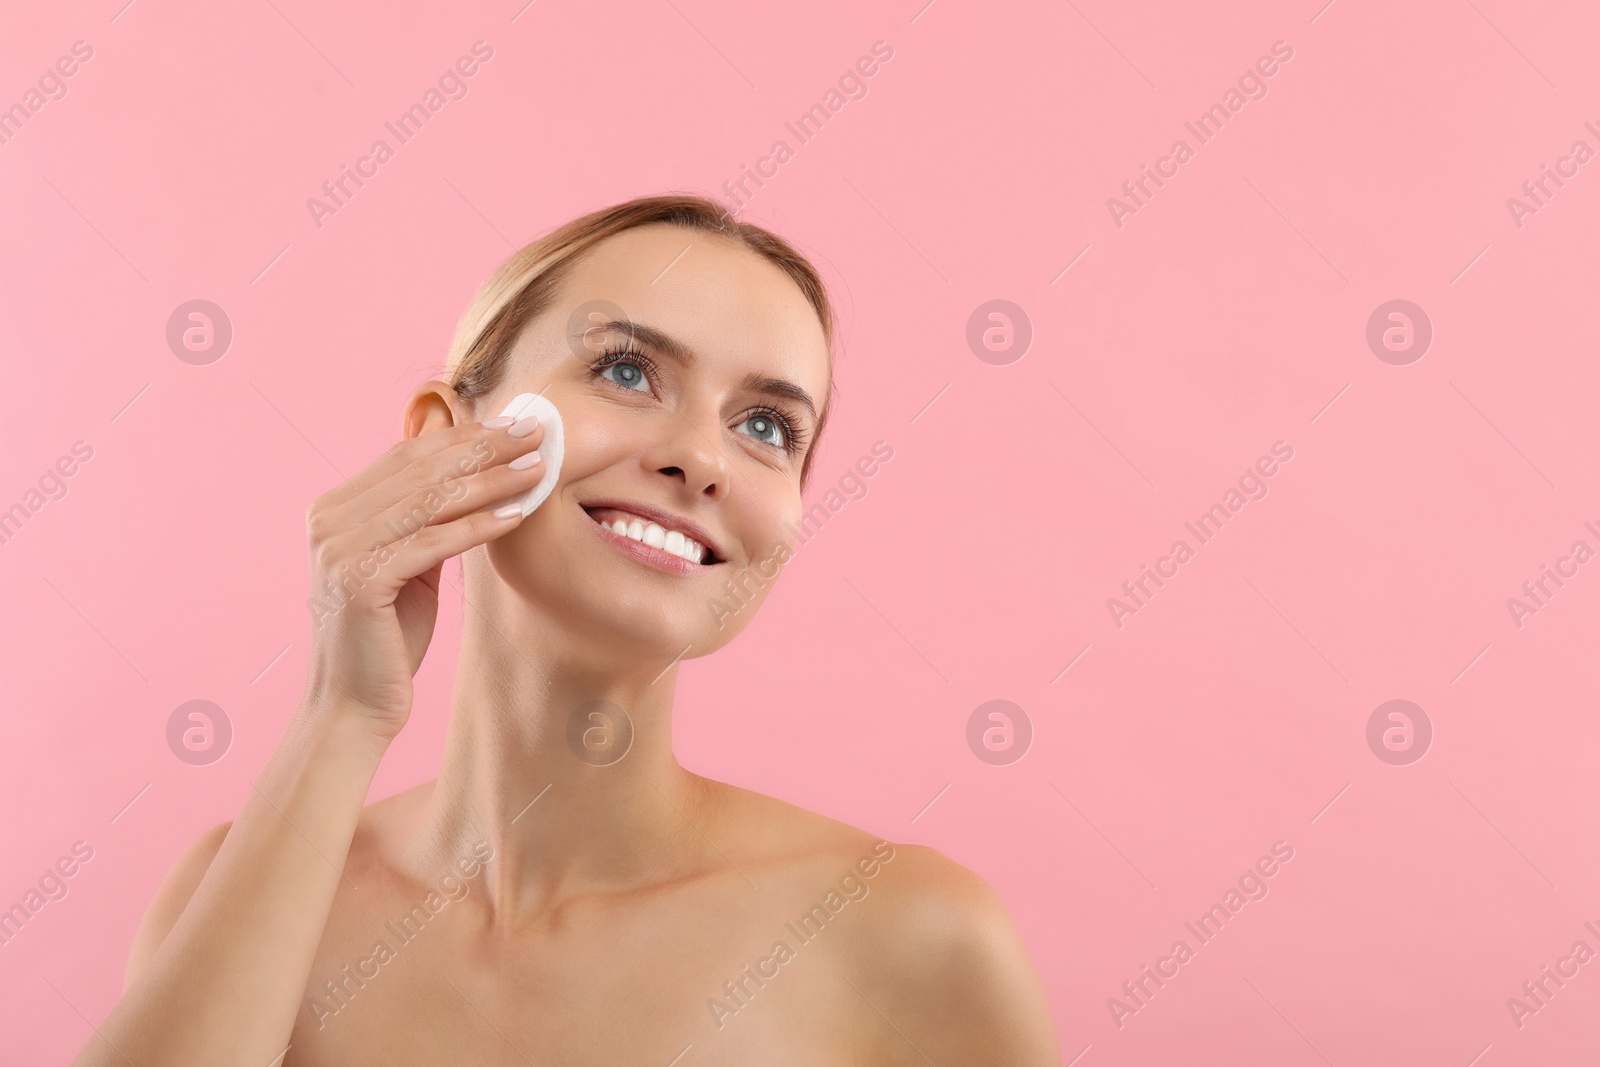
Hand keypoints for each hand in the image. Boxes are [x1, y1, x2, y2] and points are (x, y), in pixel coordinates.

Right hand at [299, 412, 546, 738]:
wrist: (354, 705)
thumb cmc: (388, 637)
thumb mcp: (408, 564)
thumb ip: (425, 520)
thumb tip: (476, 472)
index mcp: (334, 509)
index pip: (407, 456)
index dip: (464, 436)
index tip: (513, 424)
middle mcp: (328, 521)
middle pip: (421, 469)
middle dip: (485, 448)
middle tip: (536, 433)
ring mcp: (338, 549)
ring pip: (430, 501)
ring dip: (491, 481)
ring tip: (537, 470)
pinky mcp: (359, 581)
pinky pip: (432, 543)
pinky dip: (478, 527)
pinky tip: (515, 516)